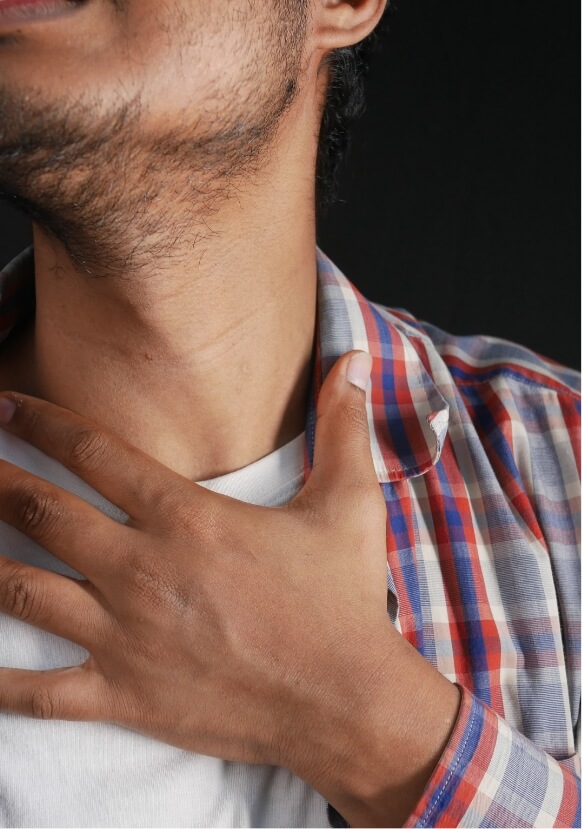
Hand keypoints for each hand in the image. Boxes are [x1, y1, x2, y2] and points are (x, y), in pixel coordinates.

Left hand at [0, 350, 459, 826]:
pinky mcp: (123, 695)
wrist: (345, 700)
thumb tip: (355, 360)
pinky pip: (37, 691)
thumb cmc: (344, 601)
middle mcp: (143, 569)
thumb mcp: (350, 503)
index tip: (7, 405)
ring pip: (23, 591)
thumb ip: (344, 426)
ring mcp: (126, 635)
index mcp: (188, 518)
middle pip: (43, 512)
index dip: (42, 422)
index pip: (94, 454)